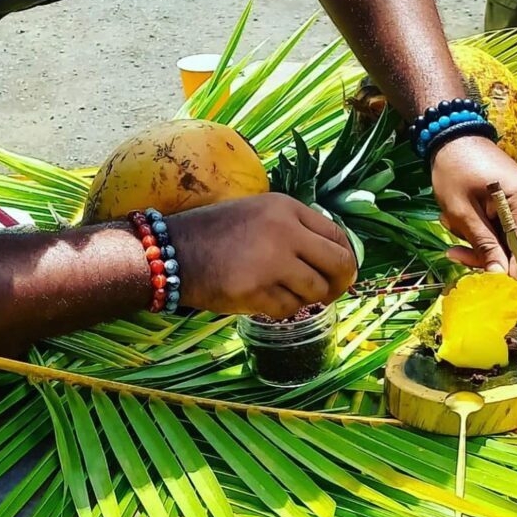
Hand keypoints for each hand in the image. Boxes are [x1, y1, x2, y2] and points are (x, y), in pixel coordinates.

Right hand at [169, 194, 356, 317]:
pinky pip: (289, 309)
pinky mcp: (255, 290)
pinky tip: (264, 299)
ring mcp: (271, 261)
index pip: (338, 235)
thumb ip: (297, 230)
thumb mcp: (261, 213)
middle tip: (329, 293)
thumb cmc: (217, 233)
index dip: (346, 258)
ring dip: (306, 298)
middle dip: (339, 284)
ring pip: (316, 291)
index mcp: (287, 207)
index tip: (341, 272)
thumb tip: (338, 262)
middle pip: (339, 265)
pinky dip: (282, 309)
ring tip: (285, 292)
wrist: (170, 252)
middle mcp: (284, 230)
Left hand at [430, 136, 516, 277]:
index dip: (511, 274)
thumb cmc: (453, 169)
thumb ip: (482, 244)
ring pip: (504, 237)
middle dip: (483, 252)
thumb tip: (500, 276)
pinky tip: (460, 216)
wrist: (452, 136)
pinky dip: (480, 226)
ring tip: (450, 220)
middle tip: (452, 252)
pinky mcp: (515, 199)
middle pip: (514, 246)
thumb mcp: (462, 211)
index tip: (493, 290)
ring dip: (477, 237)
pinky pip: (501, 225)